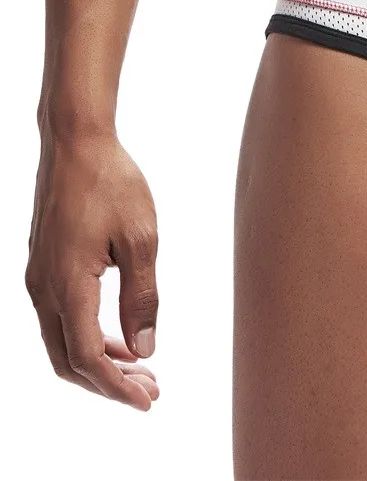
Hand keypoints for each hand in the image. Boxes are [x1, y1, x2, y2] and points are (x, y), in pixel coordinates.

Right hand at [25, 133, 160, 409]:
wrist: (76, 144)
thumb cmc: (113, 183)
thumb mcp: (141, 239)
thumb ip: (143, 296)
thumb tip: (145, 348)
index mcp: (68, 285)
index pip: (87, 357)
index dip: (117, 387)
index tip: (148, 400)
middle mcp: (44, 289)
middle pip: (68, 361)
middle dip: (108, 383)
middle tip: (149, 390)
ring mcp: (39, 278)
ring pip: (61, 342)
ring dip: (99, 361)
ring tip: (141, 368)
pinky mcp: (44, 266)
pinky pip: (61, 319)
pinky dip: (88, 337)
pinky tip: (120, 335)